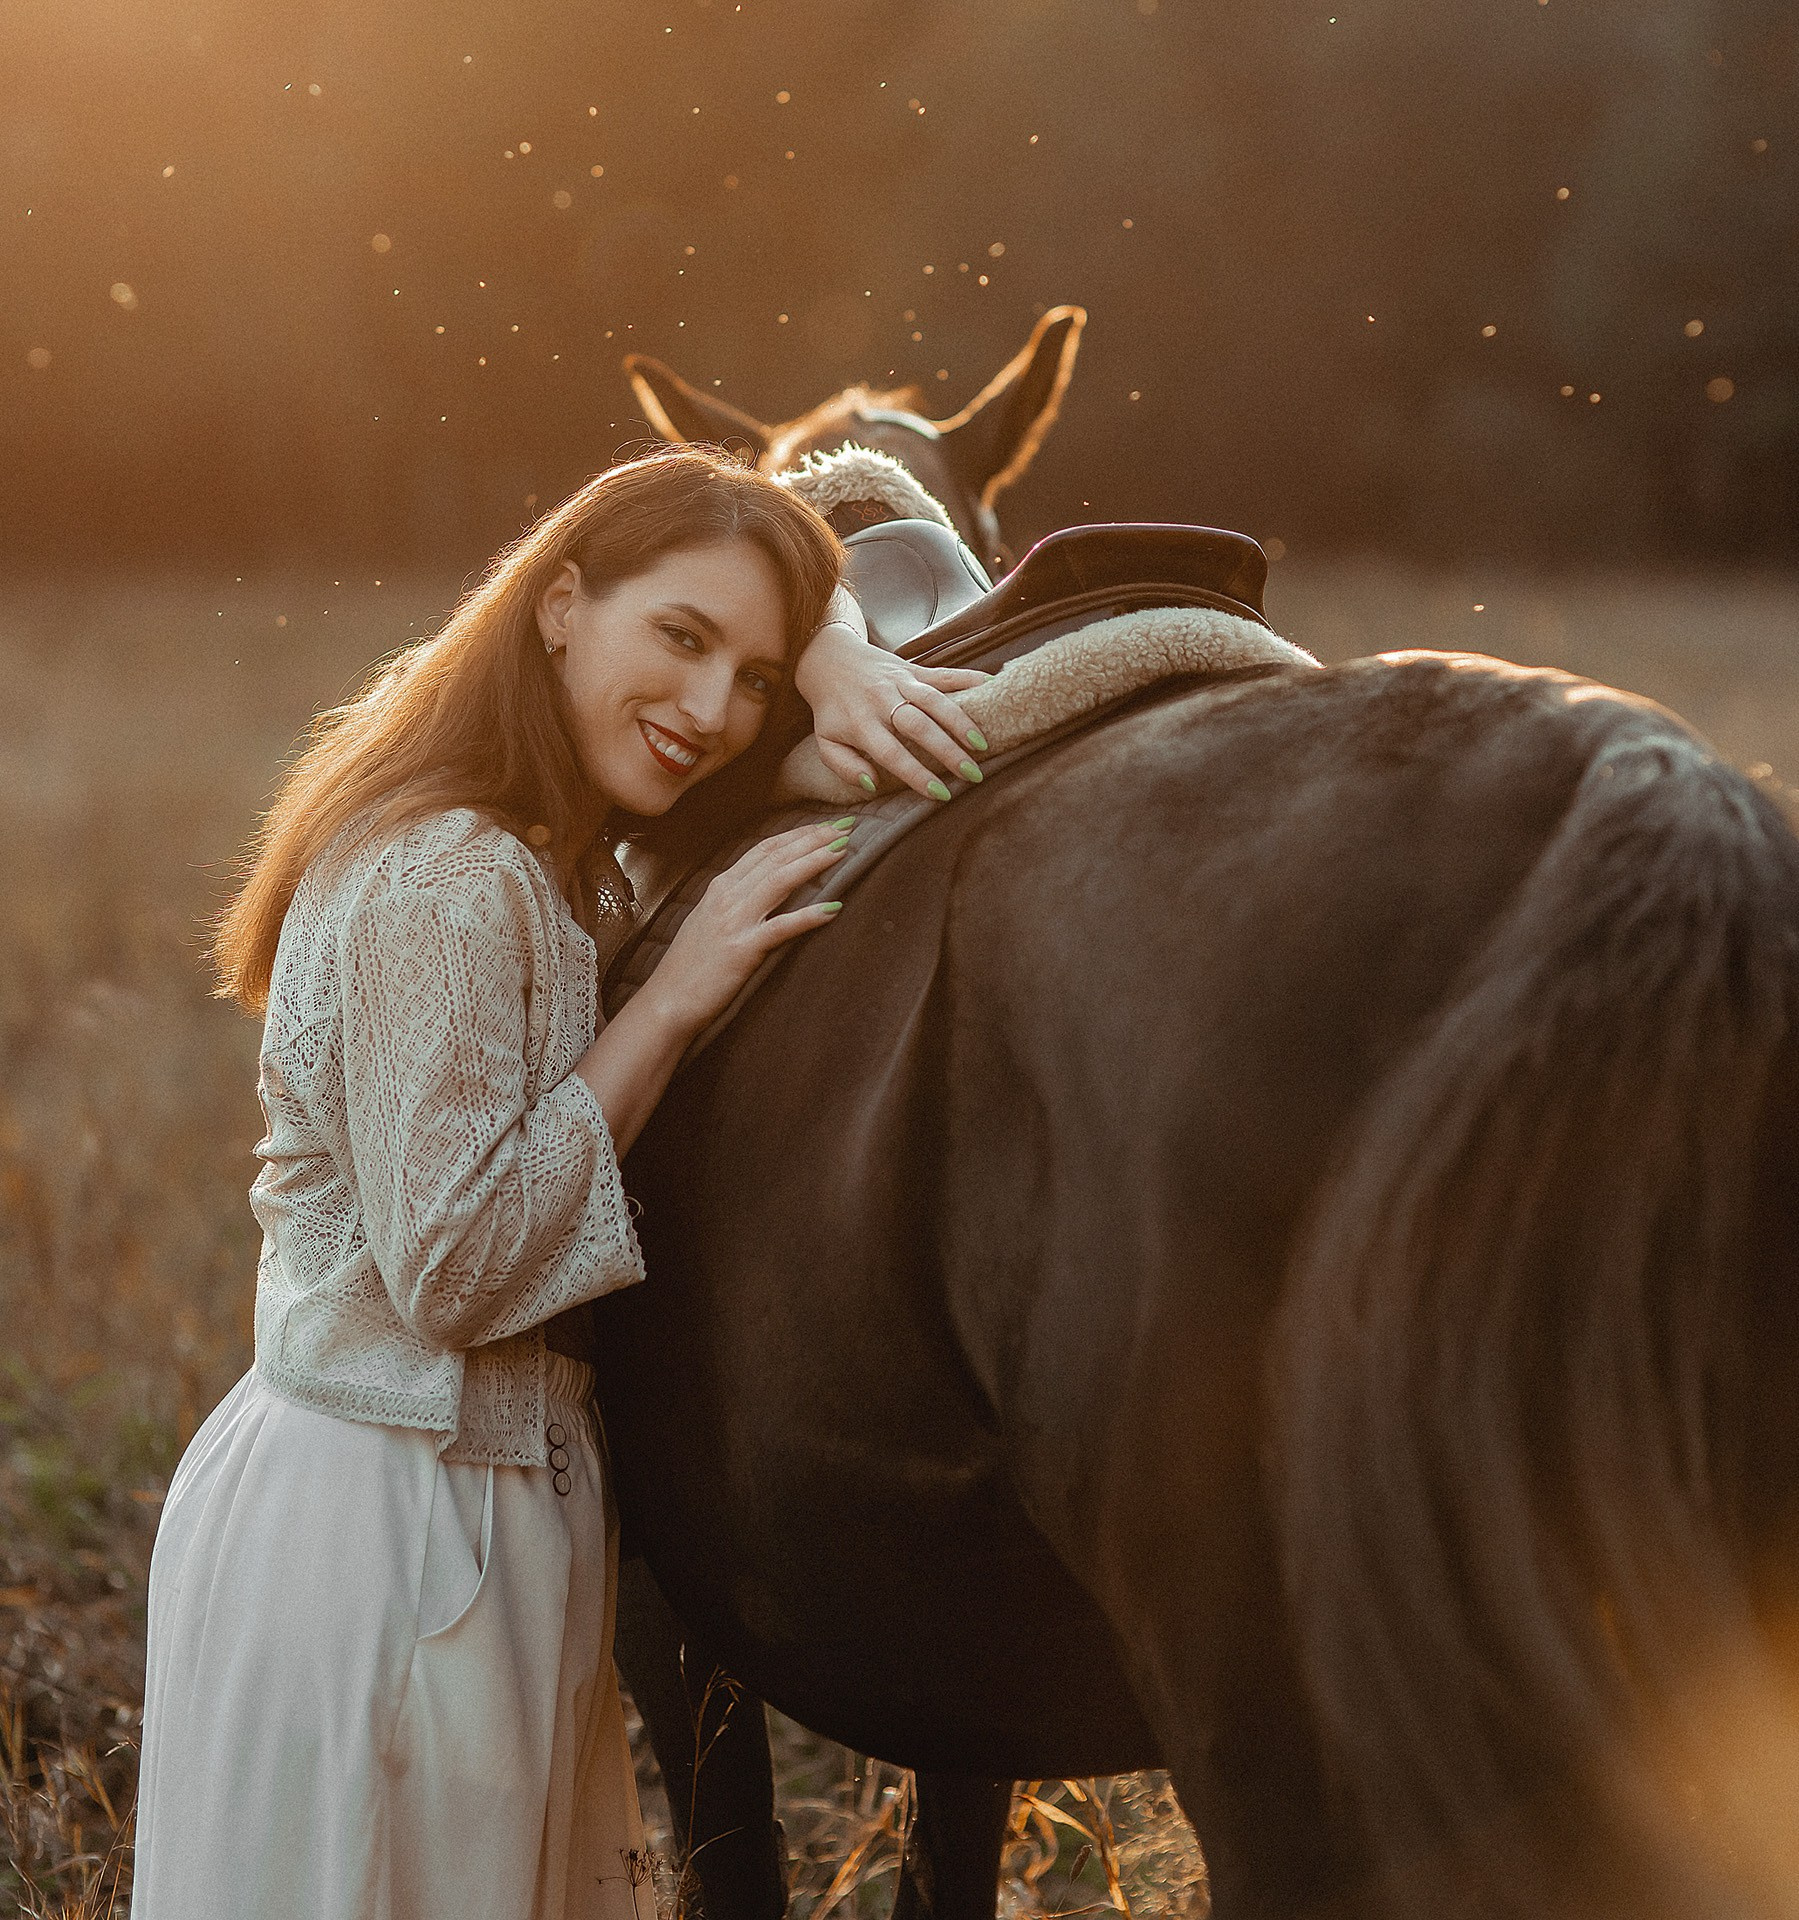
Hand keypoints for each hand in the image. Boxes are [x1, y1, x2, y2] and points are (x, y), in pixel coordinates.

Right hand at [638, 819, 853, 1036]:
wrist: (667, 1001)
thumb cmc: (690, 967)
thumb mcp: (708, 923)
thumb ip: (732, 903)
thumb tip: (761, 892)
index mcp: (719, 888)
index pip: (763, 850)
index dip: (797, 834)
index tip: (825, 826)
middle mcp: (726, 897)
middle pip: (776, 857)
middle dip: (813, 839)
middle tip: (846, 827)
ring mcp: (734, 922)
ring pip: (780, 880)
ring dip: (814, 862)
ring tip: (844, 851)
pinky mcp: (742, 950)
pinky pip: (781, 928)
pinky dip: (809, 916)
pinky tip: (834, 908)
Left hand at [796, 626, 990, 801]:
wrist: (826, 659)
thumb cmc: (831, 709)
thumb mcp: (826, 742)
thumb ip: (845, 767)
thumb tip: (872, 784)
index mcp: (862, 724)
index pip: (892, 754)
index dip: (917, 775)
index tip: (940, 794)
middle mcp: (883, 701)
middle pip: (919, 727)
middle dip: (947, 751)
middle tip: (971, 774)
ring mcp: (900, 682)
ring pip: (934, 700)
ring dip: (960, 721)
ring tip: (982, 744)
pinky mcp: (913, 669)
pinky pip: (943, 673)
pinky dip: (968, 678)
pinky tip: (991, 685)